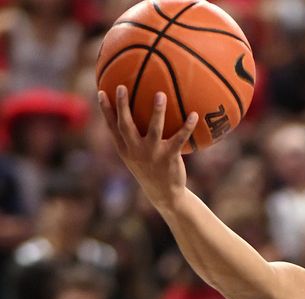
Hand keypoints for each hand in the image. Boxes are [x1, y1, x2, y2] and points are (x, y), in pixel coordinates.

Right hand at [97, 87, 197, 208]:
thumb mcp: (137, 157)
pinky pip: (179, 139)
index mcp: (125, 149)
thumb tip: (135, 117)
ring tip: (160, 94)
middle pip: (125, 125)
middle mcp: (135, 150)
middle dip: (122, 106)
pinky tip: (194, 115)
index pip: (111, 127)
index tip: (101, 92)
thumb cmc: (150, 170)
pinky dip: (187, 127)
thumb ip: (133, 139)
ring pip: (153, 129)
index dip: (105, 110)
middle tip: (122, 87)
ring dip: (157, 112)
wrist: (164, 194)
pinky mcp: (169, 157)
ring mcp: (152, 154)